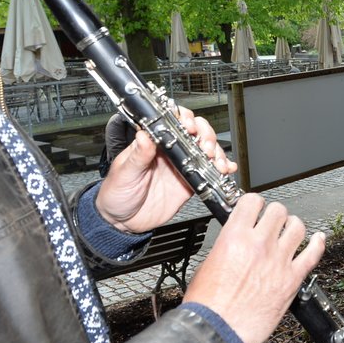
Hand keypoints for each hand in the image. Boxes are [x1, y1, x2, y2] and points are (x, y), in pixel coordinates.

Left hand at [95, 107, 236, 233]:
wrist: (122, 223)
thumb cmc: (117, 194)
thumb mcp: (123, 173)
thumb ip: (137, 155)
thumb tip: (144, 135)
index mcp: (154, 143)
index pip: (173, 122)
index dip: (185, 119)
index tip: (189, 126)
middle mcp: (171, 151)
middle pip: (196, 132)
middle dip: (206, 135)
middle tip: (205, 146)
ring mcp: (182, 166)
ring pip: (206, 150)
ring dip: (216, 152)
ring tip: (217, 161)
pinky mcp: (190, 183)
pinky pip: (210, 173)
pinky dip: (222, 169)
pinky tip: (227, 169)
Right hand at [183, 194, 325, 342]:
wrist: (218, 331)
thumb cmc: (209, 306)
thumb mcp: (207, 265)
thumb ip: (225, 247)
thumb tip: (234, 241)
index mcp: (235, 238)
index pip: (252, 202)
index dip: (254, 202)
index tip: (255, 207)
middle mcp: (259, 245)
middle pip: (278, 211)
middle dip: (274, 214)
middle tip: (272, 221)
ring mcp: (278, 261)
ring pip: (297, 227)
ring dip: (293, 226)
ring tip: (290, 229)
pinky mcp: (292, 280)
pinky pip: (313, 254)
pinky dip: (318, 243)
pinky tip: (318, 239)